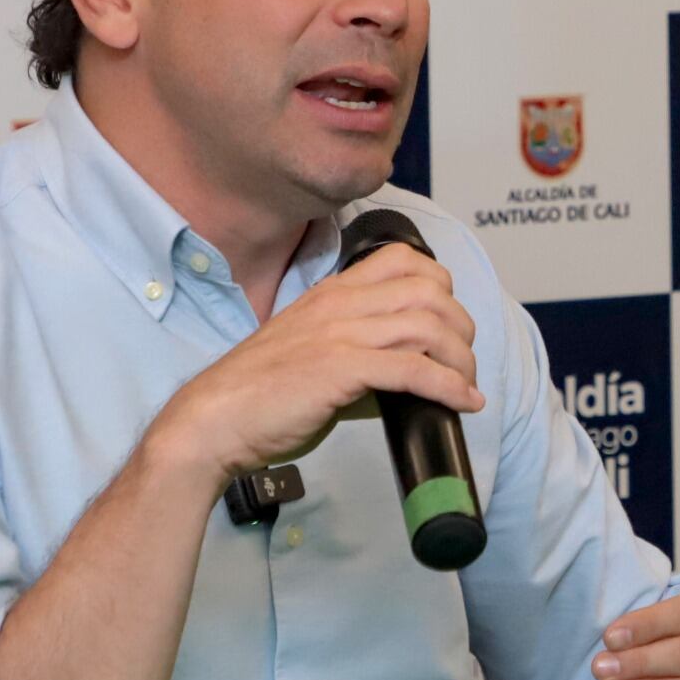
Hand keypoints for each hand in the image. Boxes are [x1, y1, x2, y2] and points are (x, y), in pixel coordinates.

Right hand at [151, 242, 480, 482]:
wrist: (213, 420)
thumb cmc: (257, 393)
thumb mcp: (310, 352)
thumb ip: (354, 349)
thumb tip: (401, 374)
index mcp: (331, 293)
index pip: (402, 258)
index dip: (439, 285)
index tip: (447, 321)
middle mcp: (339, 304)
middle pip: (429, 291)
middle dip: (460, 326)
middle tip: (462, 361)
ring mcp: (340, 334)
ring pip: (429, 326)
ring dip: (461, 360)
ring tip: (466, 386)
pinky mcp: (341, 369)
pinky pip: (414, 369)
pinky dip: (449, 387)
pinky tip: (463, 403)